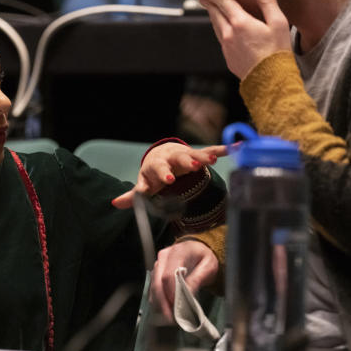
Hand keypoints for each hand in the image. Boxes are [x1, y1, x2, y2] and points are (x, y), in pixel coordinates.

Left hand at [111, 142, 225, 208]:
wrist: (163, 154)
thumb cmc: (154, 173)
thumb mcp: (144, 183)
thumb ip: (133, 195)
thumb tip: (115, 203)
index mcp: (156, 167)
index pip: (158, 171)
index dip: (162, 175)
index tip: (167, 179)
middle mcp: (171, 159)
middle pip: (177, 160)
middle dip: (184, 163)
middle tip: (191, 165)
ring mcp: (185, 155)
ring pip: (194, 154)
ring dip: (202, 157)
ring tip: (212, 160)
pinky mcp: (196, 154)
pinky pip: (210, 151)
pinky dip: (222, 149)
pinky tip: (235, 148)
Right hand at [149, 240, 218, 320]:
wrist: (198, 250)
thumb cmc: (203, 257)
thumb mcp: (208, 266)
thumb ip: (197, 278)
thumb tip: (187, 293)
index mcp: (178, 252)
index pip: (169, 275)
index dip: (171, 293)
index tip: (176, 306)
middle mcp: (164, 257)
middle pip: (157, 282)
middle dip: (162, 302)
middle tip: (170, 318)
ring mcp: (158, 264)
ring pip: (153, 286)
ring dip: (159, 303)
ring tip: (170, 317)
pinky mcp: (156, 272)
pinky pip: (153, 288)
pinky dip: (158, 300)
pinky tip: (166, 309)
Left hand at [199, 0, 291, 78]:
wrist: (271, 81)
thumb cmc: (277, 52)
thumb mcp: (278, 23)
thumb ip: (268, 1)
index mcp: (240, 23)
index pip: (223, 2)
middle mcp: (229, 34)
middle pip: (215, 14)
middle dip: (209, 4)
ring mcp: (226, 48)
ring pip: (215, 27)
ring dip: (212, 17)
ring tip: (212, 11)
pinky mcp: (228, 58)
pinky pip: (220, 40)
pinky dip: (219, 30)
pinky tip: (222, 31)